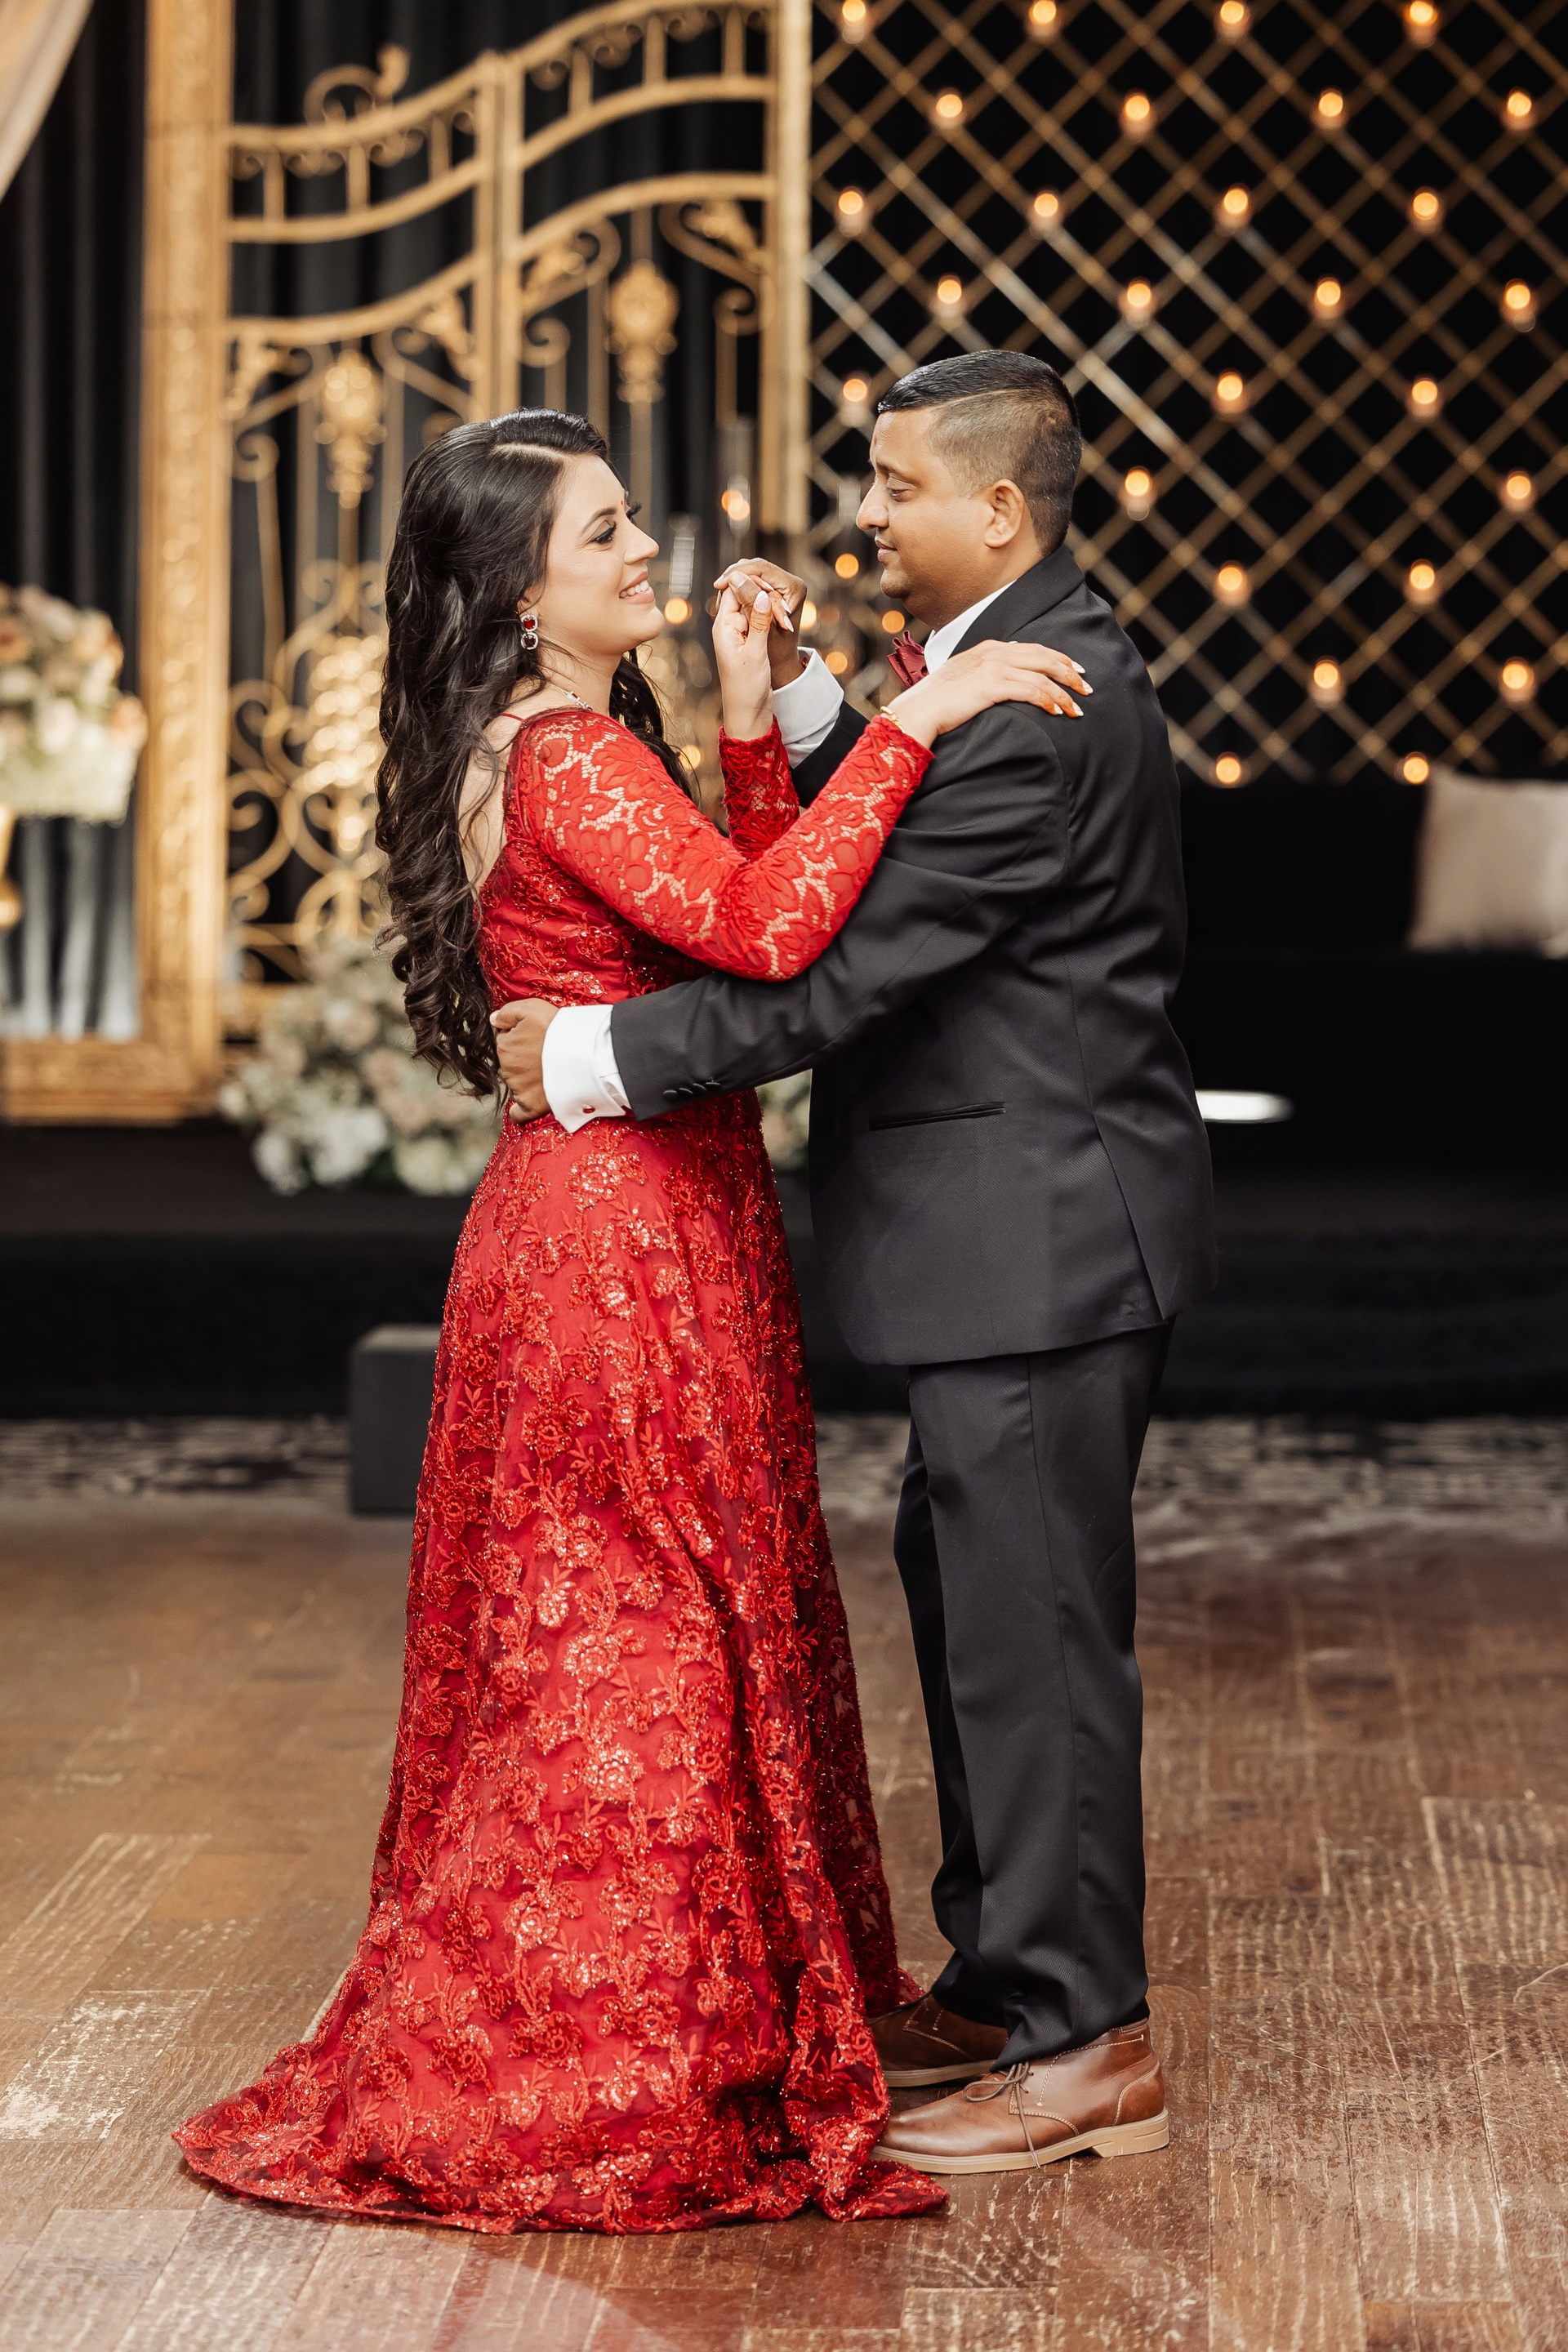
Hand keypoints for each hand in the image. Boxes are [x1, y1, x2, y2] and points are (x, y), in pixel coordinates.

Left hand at [491, 998, 558, 1121]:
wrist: (580, 1054)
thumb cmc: (558, 1029)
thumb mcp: (531, 1008)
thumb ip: (507, 1012)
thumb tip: (493, 1020)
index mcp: (505, 1045)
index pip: (505, 1041)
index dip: (520, 1037)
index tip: (536, 1037)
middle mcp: (507, 1068)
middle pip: (510, 1062)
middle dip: (522, 1059)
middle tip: (544, 1054)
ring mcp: (518, 1088)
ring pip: (515, 1083)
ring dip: (525, 1079)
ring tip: (547, 1072)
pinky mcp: (531, 1105)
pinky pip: (518, 1114)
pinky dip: (520, 1112)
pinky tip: (526, 1106)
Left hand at [711, 558, 807, 689]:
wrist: (749, 713)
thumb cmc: (746, 688)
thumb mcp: (755, 653)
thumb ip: (759, 622)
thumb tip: (762, 594)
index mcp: (723, 626)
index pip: (733, 590)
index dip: (752, 583)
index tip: (773, 586)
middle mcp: (729, 626)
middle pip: (745, 595)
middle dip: (765, 596)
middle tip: (785, 609)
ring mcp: (740, 633)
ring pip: (756, 607)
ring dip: (772, 609)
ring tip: (787, 619)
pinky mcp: (751, 641)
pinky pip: (761, 620)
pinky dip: (773, 619)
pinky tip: (785, 624)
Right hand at [885, 640, 1090, 747]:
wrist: (918, 711)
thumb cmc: (938, 701)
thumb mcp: (964, 678)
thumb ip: (985, 673)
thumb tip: (1003, 679)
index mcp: (989, 648)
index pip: (1033, 648)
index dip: (1058, 658)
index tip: (1075, 670)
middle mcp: (994, 652)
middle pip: (1043, 657)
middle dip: (1069, 672)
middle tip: (1086, 687)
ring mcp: (992, 667)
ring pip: (1042, 675)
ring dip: (1064, 692)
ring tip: (1077, 708)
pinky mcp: (991, 685)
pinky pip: (1030, 690)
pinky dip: (1047, 700)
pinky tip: (1057, 711)